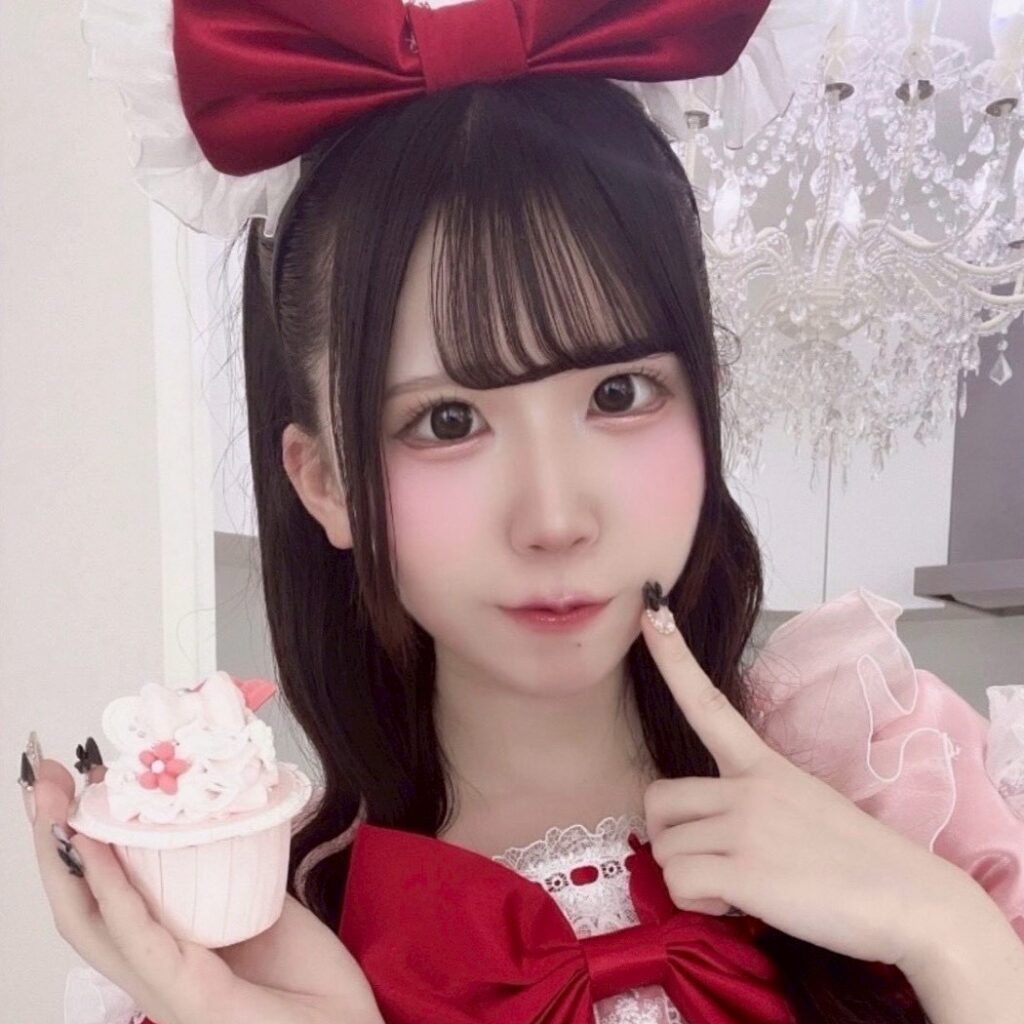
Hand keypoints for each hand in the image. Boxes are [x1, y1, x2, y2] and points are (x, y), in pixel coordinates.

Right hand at [25, 753, 383, 1023]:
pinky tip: (95, 847)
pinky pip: (139, 936)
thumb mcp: (264, 913)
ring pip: (92, 920)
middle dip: (54, 838)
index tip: (77, 778)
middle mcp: (155, 970)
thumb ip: (232, 876)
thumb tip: (218, 820)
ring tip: (55, 800)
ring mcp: (165, 988)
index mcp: (168, 951)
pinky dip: (112, 888)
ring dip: (66, 855)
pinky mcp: (187, 997)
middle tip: (44, 776)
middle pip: (81, 903)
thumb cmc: (310, 987)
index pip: (103, 894)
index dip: (79, 840)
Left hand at [637, 584, 985, 972]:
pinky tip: (736, 906)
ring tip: (737, 888)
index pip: (707, 702)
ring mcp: (744, 824)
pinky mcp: (742, 869)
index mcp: (762, 763)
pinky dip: (698, 905)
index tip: (650, 612)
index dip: (673, 660)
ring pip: (664, 849)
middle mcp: (746, 785)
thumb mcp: (803, 804)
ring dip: (689, 878)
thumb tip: (709, 831)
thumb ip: (751, 803)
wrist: (911, 900)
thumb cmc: (860, 859)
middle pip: (658, 800)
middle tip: (710, 862)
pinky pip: (680, 883)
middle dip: (671, 837)